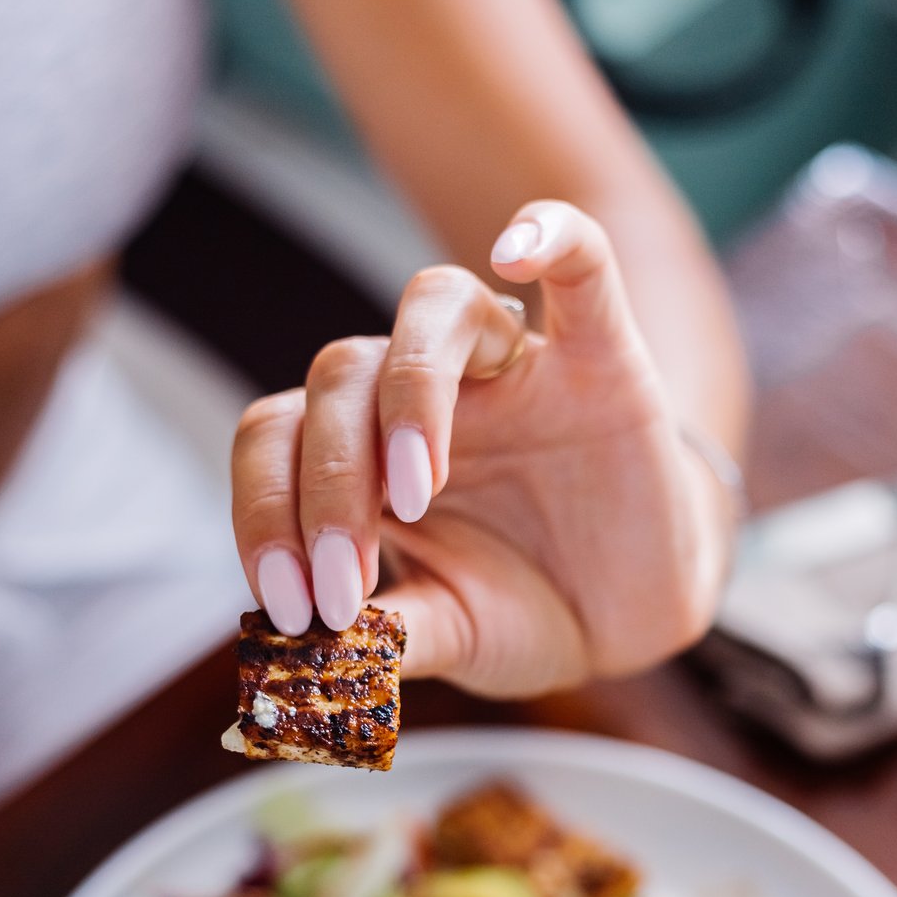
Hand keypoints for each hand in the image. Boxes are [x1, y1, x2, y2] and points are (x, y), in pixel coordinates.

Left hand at [231, 201, 733, 697]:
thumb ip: (385, 635)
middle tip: (342, 589)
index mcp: (360, 448)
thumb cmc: (524, 609)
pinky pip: (581, 263)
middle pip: (341, 375)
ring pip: (430, 307)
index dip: (263, 511)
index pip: (277, 435)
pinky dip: (550, 236)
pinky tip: (516, 249)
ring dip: (408, 393)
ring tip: (415, 490)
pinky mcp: (602, 359)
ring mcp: (512, 367)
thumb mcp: (449, 632)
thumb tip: (302, 660)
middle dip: (326, 487)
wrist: (633, 619)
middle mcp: (423, 390)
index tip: (287, 608)